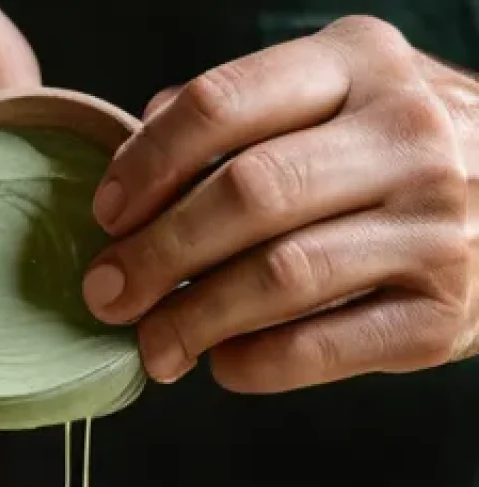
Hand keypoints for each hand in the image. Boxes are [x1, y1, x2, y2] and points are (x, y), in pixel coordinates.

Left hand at [83, 16, 478, 392]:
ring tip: (152, 345)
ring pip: (280, 276)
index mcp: (360, 65)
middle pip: (247, 196)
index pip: (223, 105)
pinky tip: (221, 363)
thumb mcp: (336, 98)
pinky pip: (319, 347)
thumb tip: (139, 147)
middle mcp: (407, 135)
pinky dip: (250, 363)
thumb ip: (243, 113)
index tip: (106, 217)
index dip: (146, 166)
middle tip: (107, 294)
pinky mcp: (440, 315)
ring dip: (191, 320)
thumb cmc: (397, 157)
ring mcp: (435, 227)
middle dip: (155, 255)